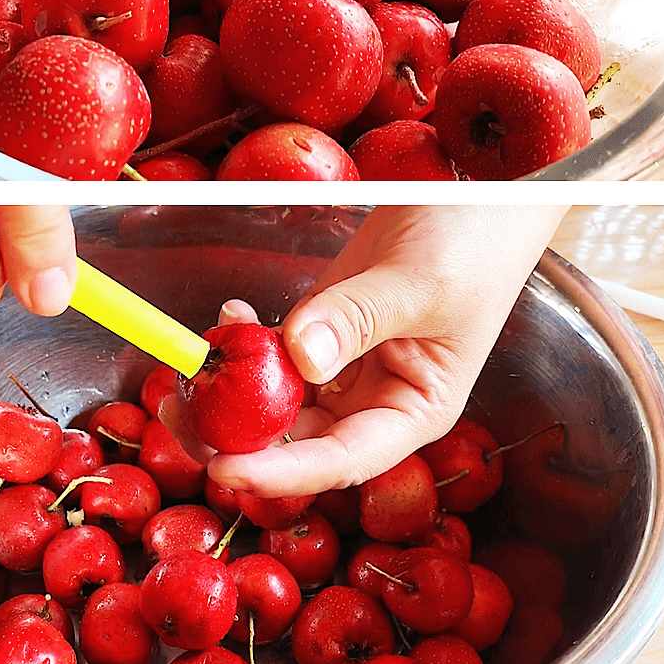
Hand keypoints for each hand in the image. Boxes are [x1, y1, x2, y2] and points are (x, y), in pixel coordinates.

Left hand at [179, 205, 567, 497]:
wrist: (484, 192)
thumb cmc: (480, 242)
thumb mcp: (421, 283)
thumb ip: (357, 320)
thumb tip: (297, 358)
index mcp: (413, 411)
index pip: (343, 459)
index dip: (283, 472)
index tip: (226, 468)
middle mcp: (376, 400)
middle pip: (296, 440)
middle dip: (235, 434)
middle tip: (180, 410)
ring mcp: (346, 365)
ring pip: (275, 401)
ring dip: (228, 388)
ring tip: (192, 358)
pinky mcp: (324, 328)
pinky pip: (272, 352)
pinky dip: (244, 341)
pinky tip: (231, 314)